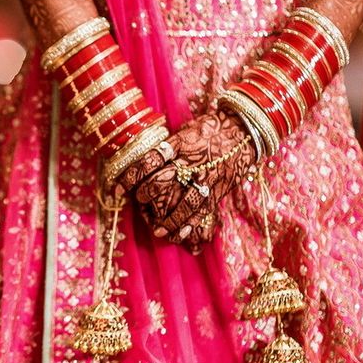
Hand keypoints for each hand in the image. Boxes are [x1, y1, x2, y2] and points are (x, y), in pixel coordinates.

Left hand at [132, 108, 254, 250]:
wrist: (244, 130)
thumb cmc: (210, 128)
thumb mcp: (185, 131)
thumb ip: (167, 147)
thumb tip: (144, 162)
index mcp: (178, 145)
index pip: (148, 161)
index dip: (131, 176)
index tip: (118, 186)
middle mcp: (190, 162)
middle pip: (161, 182)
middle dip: (146, 195)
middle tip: (139, 200)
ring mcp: (205, 177)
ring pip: (182, 202)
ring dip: (167, 219)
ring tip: (157, 229)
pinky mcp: (218, 188)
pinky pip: (203, 210)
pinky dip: (190, 224)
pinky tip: (180, 234)